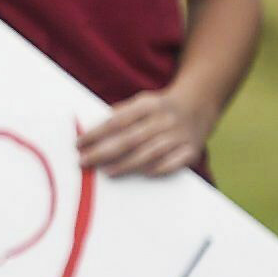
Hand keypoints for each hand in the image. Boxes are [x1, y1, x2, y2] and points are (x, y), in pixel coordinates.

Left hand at [77, 83, 215, 178]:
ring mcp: (179, 135)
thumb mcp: (141, 102)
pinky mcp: (191, 149)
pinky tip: (142, 174)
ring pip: (149, 153)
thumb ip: (119, 114)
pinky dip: (158, 169)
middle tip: (83, 161)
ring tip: (105, 172)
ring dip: (125, 164)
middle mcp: (164, 120)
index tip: (78, 144)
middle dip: (103, 152)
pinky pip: (173, 163)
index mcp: (149, 105)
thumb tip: (91, 130)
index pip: (117, 121)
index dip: (96, 134)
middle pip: (129, 139)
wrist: (198, 105)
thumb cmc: (159, 108)